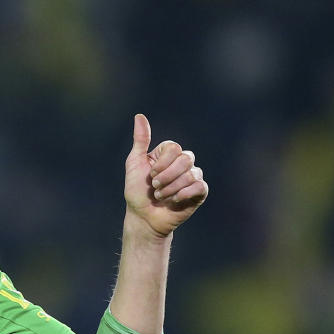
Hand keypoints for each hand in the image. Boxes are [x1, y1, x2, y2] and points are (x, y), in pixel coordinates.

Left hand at [124, 114, 207, 236]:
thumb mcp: (134, 164)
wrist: (143, 218)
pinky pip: (200, 186)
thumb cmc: (137, 192)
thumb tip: (139, 116)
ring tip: (161, 197)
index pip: (174, 147)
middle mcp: (182, 163)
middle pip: (186, 158)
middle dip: (166, 176)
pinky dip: (183, 194)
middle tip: (155, 187)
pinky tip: (173, 201)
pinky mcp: (199, 192)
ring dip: (171, 188)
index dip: (161, 163)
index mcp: (168, 154)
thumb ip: (140, 141)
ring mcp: (192, 177)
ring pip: (191, 174)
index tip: (149, 175)